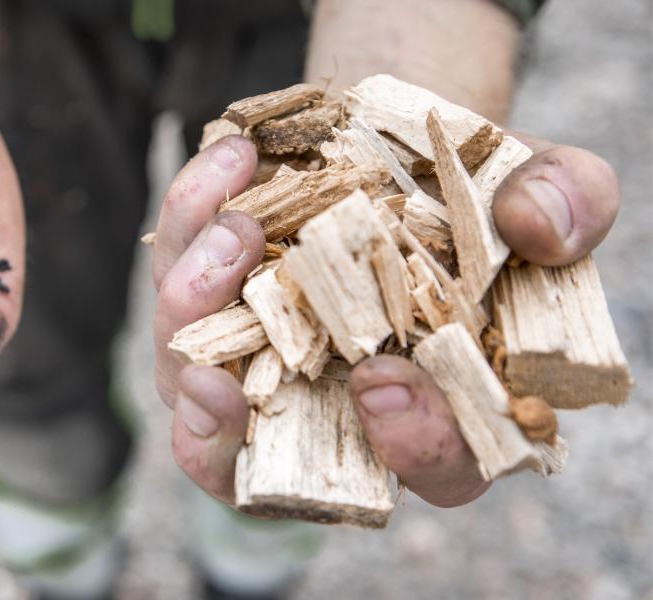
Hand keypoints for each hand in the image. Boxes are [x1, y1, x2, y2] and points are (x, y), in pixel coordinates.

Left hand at [151, 133, 618, 506]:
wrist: (403, 150)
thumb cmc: (477, 196)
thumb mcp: (540, 185)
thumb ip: (569, 202)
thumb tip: (541, 228)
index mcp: (438, 407)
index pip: (434, 466)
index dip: (409, 446)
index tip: (385, 384)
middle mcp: (334, 404)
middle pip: (268, 449)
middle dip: (231, 420)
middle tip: (221, 372)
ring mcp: (257, 362)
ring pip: (189, 375)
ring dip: (195, 310)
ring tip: (232, 227)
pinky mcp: (211, 306)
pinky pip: (177, 286)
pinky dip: (187, 229)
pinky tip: (226, 167)